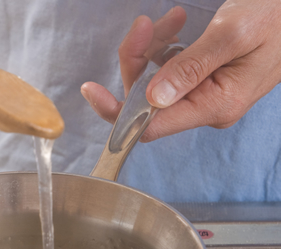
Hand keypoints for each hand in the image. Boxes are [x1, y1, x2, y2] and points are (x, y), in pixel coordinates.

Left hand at [81, 1, 280, 141]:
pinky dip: (165, 47)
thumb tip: (151, 98)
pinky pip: (171, 71)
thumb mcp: (233, 34)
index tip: (92, 91)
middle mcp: (207, 107)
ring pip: (157, 81)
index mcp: (215, 105)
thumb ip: (191, 67)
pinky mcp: (206, 81)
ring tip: (171, 19)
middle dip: (137, 61)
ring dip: (152, 48)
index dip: (116, 112)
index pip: (150, 126)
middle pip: (148, 99)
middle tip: (143, 26)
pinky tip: (176, 26)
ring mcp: (206, 95)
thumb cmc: (277, 15)